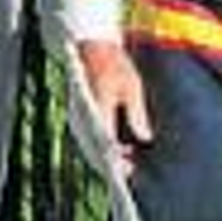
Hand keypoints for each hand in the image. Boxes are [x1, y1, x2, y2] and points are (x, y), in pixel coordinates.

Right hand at [76, 40, 149, 176]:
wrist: (90, 48)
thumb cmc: (114, 64)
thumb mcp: (131, 85)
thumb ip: (137, 113)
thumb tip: (145, 138)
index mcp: (96, 106)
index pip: (105, 142)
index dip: (116, 160)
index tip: (128, 169)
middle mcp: (82, 115)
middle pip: (93, 150)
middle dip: (111, 165)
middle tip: (131, 172)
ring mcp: (76, 117)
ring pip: (88, 147)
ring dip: (104, 159)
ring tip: (127, 166)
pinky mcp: (76, 118)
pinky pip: (86, 140)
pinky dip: (99, 149)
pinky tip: (116, 152)